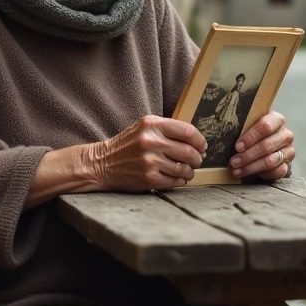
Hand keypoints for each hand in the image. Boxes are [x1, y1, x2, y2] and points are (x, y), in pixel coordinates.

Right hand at [83, 116, 206, 191]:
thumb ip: (167, 129)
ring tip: (187, 170)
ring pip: (184, 168)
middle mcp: (151, 141)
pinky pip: (175, 181)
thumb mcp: (144, 127)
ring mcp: (150, 161)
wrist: (102, 163)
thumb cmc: (127, 145)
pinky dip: (180, 180)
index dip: (200, 140)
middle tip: (198, 160)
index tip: (202, 146)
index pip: (187, 131)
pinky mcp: (149, 178)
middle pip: (189, 151)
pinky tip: (177, 178)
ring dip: (190, 171)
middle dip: (198, 158)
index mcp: (152, 125)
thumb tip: (195, 140)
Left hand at [229, 111, 293, 180]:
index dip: (250, 137)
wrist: (267, 145)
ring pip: (270, 161)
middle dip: (247, 155)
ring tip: (237, 170)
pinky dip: (261, 174)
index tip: (237, 146)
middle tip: (233, 161)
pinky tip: (249, 174)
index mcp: (277, 120)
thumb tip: (223, 131)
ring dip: (251, 167)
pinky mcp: (287, 164)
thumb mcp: (250, 125)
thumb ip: (243, 126)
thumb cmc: (255, 133)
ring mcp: (289, 150)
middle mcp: (286, 134)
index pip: (265, 126)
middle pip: (266, 145)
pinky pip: (277, 172)